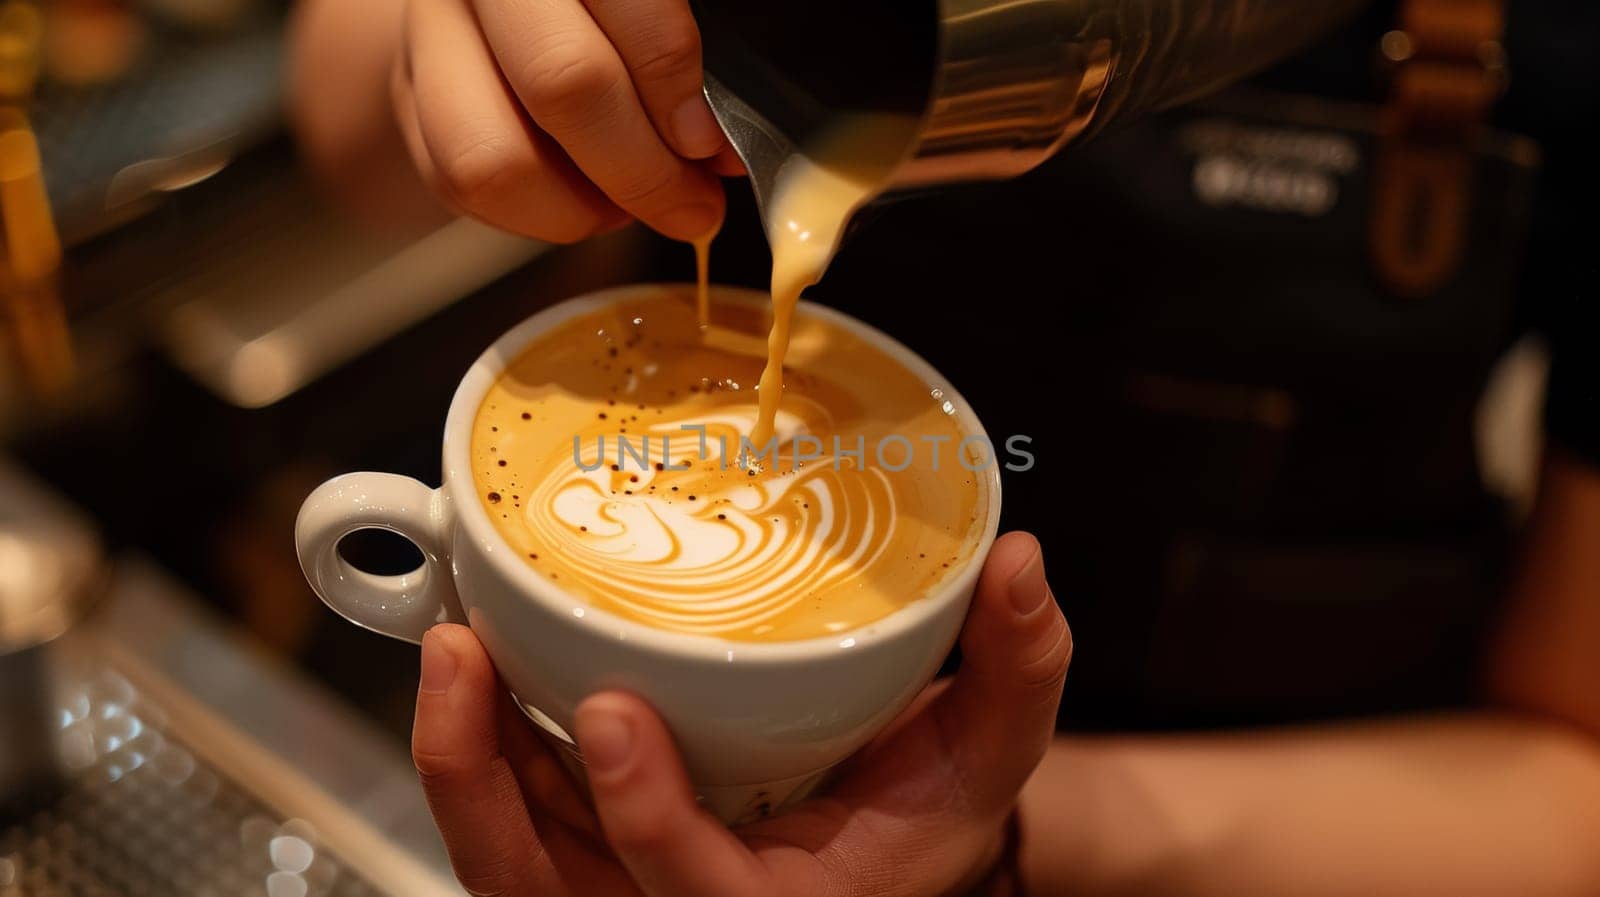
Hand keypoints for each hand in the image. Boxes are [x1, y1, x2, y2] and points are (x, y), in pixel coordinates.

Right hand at [390, 0, 741, 243]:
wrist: (489, 6)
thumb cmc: (596, 14)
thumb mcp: (643, 17)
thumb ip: (678, 68)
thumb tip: (717, 155)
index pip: (630, 6)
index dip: (674, 85)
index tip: (708, 145)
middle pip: (563, 83)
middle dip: (643, 169)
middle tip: (690, 206)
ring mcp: (429, 39)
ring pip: (496, 160)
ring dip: (581, 209)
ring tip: (628, 205)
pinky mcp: (405, 103)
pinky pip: (467, 190)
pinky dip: (538, 215)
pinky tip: (582, 198)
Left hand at [411, 531, 1070, 896]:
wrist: (882, 850)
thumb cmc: (928, 813)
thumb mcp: (987, 755)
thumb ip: (1017, 669)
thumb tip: (1019, 564)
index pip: (693, 894)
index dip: (643, 816)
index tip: (611, 711)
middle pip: (542, 890)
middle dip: (481, 786)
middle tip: (460, 658)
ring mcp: (618, 890)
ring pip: (503, 857)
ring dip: (461, 758)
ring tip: (448, 641)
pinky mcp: (584, 854)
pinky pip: (507, 817)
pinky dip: (478, 746)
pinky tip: (471, 658)